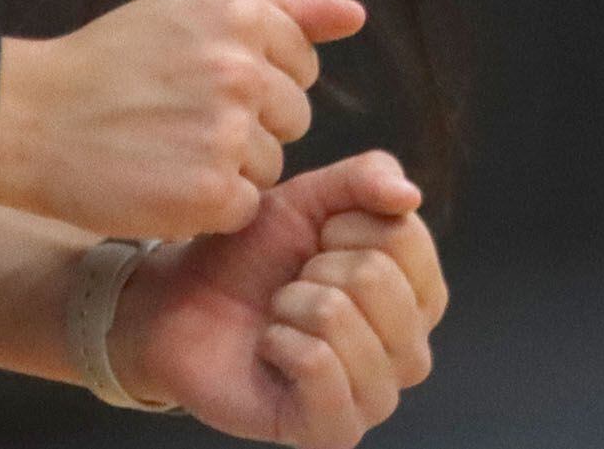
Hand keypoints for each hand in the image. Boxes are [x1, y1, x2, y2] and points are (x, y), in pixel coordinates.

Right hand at [0, 0, 362, 239]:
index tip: (202, 82)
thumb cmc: (112, 63)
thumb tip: (356, 14)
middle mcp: (240, 69)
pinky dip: (211, 207)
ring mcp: (227, 133)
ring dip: (229, 168)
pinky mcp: (211, 193)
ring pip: (271, 165)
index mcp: (238, 16)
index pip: (302, 62)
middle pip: (292, 118)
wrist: (29, 119)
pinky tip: (164, 185)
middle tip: (179, 119)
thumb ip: (282, 7)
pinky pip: (246, 208)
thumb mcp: (190, 12)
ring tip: (166, 149)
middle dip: (249, 124)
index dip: (256, 80)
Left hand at [109, 149, 447, 446]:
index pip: (404, 236)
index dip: (344, 223)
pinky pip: (318, 365)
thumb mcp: (309, 198)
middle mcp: (410, 351)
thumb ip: (365, 178)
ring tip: (281, 315)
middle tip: (294, 283)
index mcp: (417, 294)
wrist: (186, 303)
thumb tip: (411, 195)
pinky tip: (271, 349)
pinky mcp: (335, 431)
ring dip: (291, 304)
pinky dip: (280, 342)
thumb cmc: (254, 254)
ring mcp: (376, 397)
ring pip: (340, 318)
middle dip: (314, 265)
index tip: (318, 240)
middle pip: (375, 277)